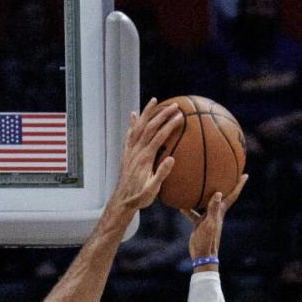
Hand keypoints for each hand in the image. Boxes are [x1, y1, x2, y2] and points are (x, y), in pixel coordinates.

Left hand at [110, 98, 182, 213]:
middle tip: (174, 105)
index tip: (180, 117)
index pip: (159, 136)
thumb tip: (171, 159)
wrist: (122, 201)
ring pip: (139, 126)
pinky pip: (129, 134)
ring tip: (154, 100)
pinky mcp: (126, 153)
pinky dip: (132, 123)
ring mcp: (130, 151)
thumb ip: (161, 174)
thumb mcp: (152, 190)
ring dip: (147, 113)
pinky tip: (133, 115)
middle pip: (150, 127)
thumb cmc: (139, 198)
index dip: (170, 125)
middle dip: (162, 114)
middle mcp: (137, 151)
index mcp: (145, 158)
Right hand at [185, 176, 247, 260]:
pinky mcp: (200, 224)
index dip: (239, 185)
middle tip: (229, 172)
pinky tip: (181, 205)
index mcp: (221, 212)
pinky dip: (189, 209)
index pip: (232, 196)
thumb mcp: (210, 224)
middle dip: (227, 185)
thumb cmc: (207, 241)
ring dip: (206, 194)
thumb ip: (213, 209)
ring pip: (208, 203)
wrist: (202, 255)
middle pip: (223, 196)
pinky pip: (194, 213)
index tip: (245, 175)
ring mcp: (208, 218)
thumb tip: (218, 193)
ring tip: (203, 183)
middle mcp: (216, 214)